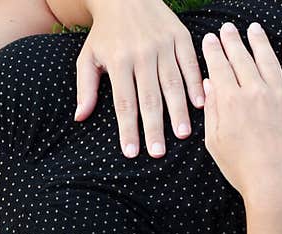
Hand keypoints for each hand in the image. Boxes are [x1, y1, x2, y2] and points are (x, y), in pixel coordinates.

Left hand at [75, 0, 203, 158]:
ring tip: (182, 135)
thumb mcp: (87, 58)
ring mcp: (164, 45)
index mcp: (119, 62)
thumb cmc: (104, 34)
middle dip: (154, 127)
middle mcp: (143, 54)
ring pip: (173, 83)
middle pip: (150, 98)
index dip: (128, 129)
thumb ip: (85, 88)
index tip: (131, 152)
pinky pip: (190, 63)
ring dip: (179, 111)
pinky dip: (196, 83)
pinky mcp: (181, 36)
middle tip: (158, 153)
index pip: (124, 103)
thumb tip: (80, 118)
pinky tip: (201, 104)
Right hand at [202, 23, 281, 201]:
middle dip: (233, 41)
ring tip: (254, 29)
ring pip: (268, 60)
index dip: (214, 52)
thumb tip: (210, 86)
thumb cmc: (241, 167)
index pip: (219, 69)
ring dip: (260, 42)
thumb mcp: (214, 142)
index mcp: (230, 102)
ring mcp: (280, 95)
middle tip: (228, 28)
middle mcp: (255, 92)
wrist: (277, 181)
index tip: (210, 39)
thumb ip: (212, 111)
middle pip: (243, 59)